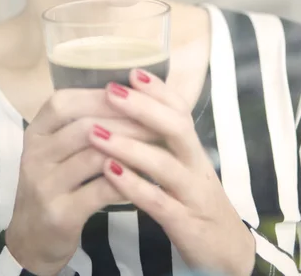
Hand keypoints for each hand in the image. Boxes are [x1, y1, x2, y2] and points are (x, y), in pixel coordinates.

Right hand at [6, 88, 158, 275]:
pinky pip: (100, 191)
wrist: (33, 238)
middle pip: (84, 127)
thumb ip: (85, 120)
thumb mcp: (60, 148)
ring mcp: (44, 185)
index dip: (99, 96)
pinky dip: (127, 180)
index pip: (64, 102)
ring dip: (131, 149)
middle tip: (158, 120)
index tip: (133, 93)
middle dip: (125, 120)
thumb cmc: (57, 182)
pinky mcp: (60, 214)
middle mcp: (35, 154)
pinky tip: (146, 176)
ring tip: (158, 145)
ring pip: (94, 157)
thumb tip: (131, 90)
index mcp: (37, 131)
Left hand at [88, 71, 255, 275]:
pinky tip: (110, 173)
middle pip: (177, 128)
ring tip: (96, 132)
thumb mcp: (183, 166)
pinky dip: (134, 186)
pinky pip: (160, 203)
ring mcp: (193, 194)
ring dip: (129, 145)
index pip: (180, 110)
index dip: (158, 90)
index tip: (132, 71)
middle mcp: (196, 165)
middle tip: (110, 91)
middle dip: (143, 107)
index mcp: (192, 149)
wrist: (227, 251)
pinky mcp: (186, 224)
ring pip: (165, 164)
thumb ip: (161, 140)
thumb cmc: (194, 200)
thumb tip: (129, 108)